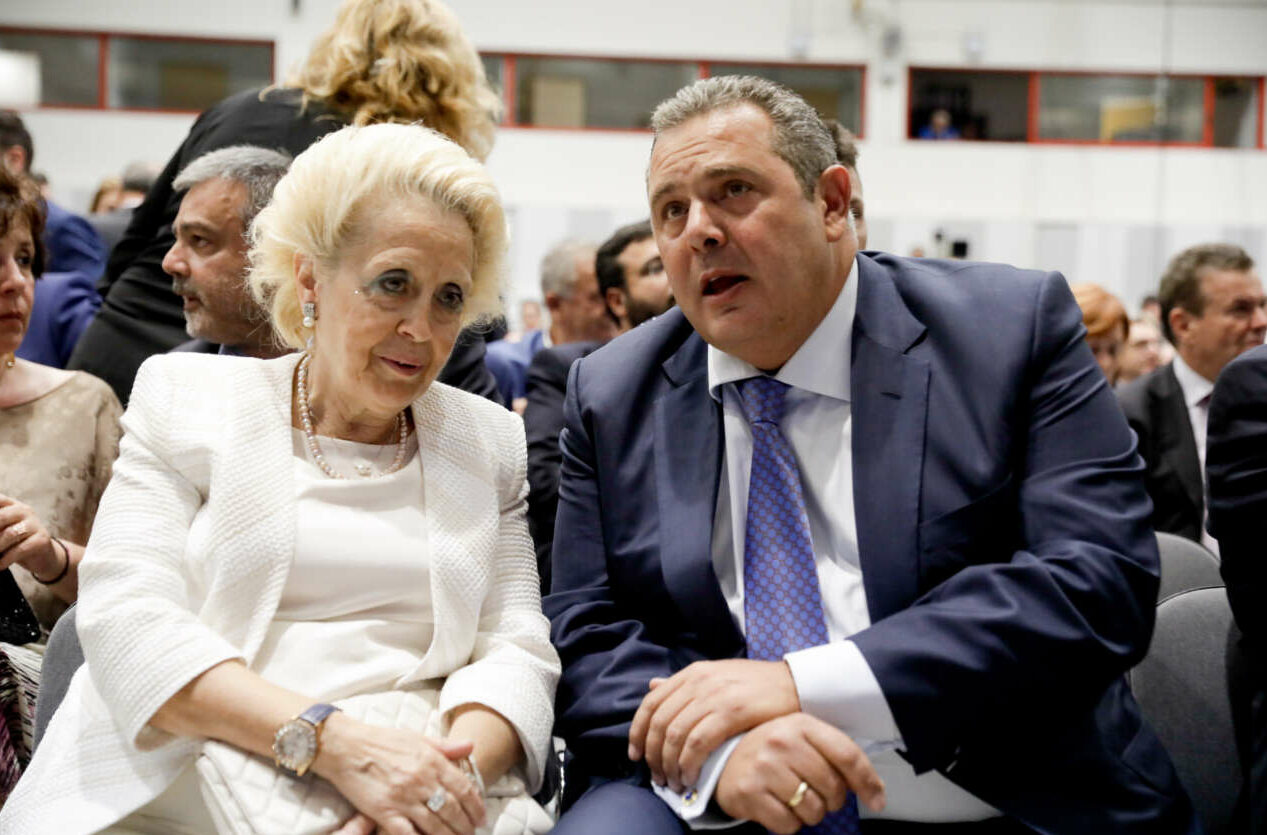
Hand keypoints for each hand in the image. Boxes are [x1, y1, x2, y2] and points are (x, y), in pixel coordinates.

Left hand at [0, 495, 60, 579]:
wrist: (42, 556)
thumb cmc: (15, 543)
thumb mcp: (1, 531)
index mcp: (12, 505)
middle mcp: (24, 510)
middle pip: (1, 517)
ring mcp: (35, 524)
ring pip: (10, 534)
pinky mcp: (42, 539)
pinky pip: (20, 549)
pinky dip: (5, 560)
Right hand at [316, 714, 486, 834]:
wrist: (346, 746)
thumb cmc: (381, 740)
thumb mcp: (417, 737)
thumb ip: (445, 746)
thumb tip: (471, 746)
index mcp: (431, 760)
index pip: (463, 787)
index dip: (476, 806)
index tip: (481, 817)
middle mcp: (421, 780)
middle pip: (453, 809)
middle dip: (466, 826)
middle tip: (471, 833)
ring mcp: (403, 797)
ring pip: (435, 825)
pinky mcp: (384, 811)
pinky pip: (408, 833)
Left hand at [628, 659, 798, 790]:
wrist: (795, 683)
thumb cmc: (756, 685)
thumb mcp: (716, 676)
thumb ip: (684, 684)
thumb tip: (652, 685)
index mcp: (692, 673)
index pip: (651, 703)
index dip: (637, 731)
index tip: (636, 755)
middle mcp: (698, 681)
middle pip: (660, 723)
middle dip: (653, 755)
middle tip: (658, 777)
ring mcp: (714, 695)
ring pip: (676, 735)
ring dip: (670, 764)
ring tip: (675, 782)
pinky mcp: (731, 711)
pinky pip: (698, 742)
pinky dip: (689, 764)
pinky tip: (691, 777)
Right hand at [715, 713, 884, 833]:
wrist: (723, 757)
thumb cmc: (773, 751)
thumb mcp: (804, 740)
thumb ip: (838, 758)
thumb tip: (877, 795)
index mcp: (801, 724)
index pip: (847, 754)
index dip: (868, 782)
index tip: (878, 801)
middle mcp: (782, 741)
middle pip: (833, 788)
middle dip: (831, 800)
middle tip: (814, 792)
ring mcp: (764, 767)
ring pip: (813, 810)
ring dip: (809, 813)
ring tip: (793, 797)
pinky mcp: (749, 793)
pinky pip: (788, 825)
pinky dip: (788, 823)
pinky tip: (777, 805)